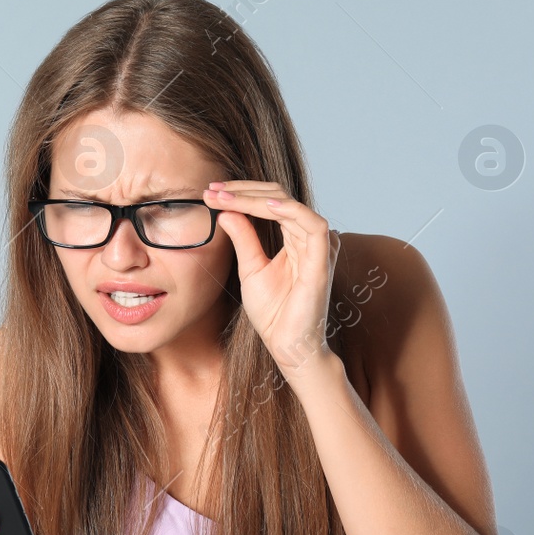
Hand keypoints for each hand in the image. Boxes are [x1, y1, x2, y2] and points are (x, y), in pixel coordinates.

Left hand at [203, 180, 339, 379]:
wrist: (286, 345)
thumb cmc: (274, 311)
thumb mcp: (250, 268)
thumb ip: (243, 238)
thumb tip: (226, 210)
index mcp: (295, 237)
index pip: (270, 202)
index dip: (241, 193)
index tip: (210, 192)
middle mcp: (309, 237)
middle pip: (279, 196)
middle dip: (243, 190)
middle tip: (212, 190)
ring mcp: (318, 247)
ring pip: (290, 205)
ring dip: (256, 198)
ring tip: (226, 196)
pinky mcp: (323, 261)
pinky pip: (312, 225)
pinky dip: (289, 210)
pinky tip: (264, 205)